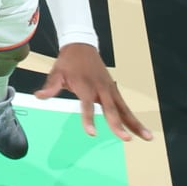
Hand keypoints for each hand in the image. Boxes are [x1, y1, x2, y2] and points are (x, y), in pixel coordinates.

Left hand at [38, 43, 154, 141]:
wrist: (82, 45)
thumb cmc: (68, 61)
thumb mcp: (56, 72)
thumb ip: (51, 86)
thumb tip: (39, 96)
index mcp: (86, 85)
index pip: (87, 105)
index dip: (88, 119)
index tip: (91, 133)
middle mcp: (101, 88)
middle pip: (112, 109)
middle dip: (119, 125)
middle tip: (126, 139)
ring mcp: (110, 89)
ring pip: (124, 109)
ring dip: (135, 123)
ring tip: (147, 137)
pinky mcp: (114, 91)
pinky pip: (125, 107)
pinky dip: (133, 118)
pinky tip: (141, 130)